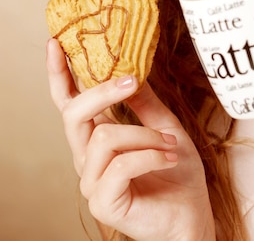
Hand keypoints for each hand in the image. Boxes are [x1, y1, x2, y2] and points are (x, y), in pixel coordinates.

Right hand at [46, 39, 215, 240]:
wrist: (193, 215)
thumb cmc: (178, 172)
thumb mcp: (165, 126)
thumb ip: (145, 103)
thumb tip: (132, 71)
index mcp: (98, 136)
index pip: (69, 102)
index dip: (60, 74)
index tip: (56, 43)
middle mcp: (87, 157)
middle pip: (74, 114)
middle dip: (103, 93)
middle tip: (132, 80)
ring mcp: (92, 181)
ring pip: (104, 137)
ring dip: (145, 136)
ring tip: (171, 145)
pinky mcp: (103, 202)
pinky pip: (120, 165)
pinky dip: (150, 155)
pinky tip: (170, 158)